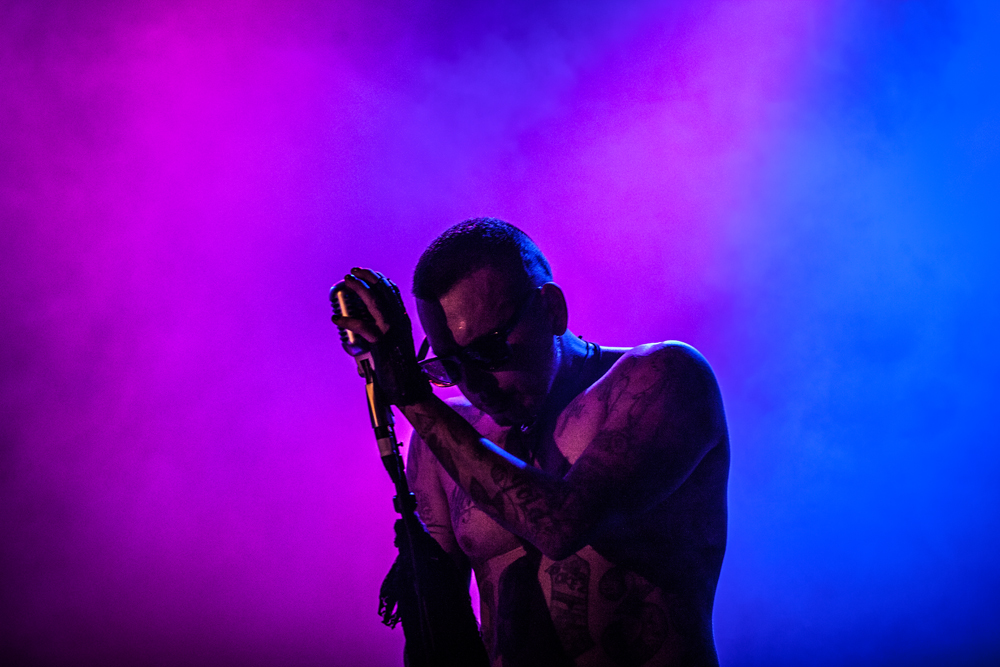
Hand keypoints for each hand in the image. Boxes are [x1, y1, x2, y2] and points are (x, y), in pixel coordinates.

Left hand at [334, 268, 431, 405]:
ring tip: (347, 281)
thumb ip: (387, 331)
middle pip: (385, 292)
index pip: (393, 294)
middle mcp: (399, 322)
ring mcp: (392, 332)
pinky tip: (337, 319)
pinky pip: (363, 328)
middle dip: (369, 277)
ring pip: (375, 304)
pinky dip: (348, 322)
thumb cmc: (401, 369)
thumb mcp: (396, 344)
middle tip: (354, 270)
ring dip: (360, 289)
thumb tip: (371, 326)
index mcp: (403, 321)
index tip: (367, 273)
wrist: (409, 388)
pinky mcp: (383, 344)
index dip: (380, 280)